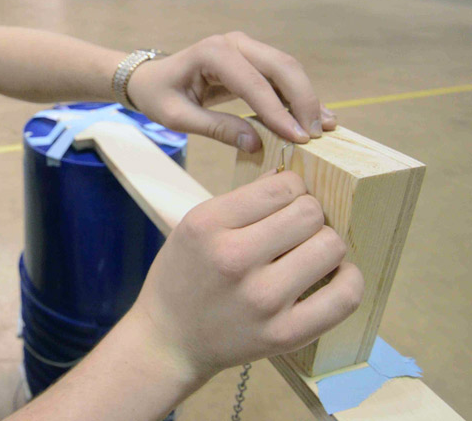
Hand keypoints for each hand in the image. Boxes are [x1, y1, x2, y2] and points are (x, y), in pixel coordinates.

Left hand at [125, 32, 336, 151]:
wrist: (151, 79)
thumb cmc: (159, 96)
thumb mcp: (178, 118)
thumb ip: (216, 128)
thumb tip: (256, 143)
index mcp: (212, 53)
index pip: (253, 83)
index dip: (278, 111)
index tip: (298, 138)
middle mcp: (234, 43)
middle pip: (280, 67)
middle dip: (303, 100)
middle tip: (315, 135)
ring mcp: (246, 47)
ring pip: (287, 69)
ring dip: (307, 97)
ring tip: (324, 129)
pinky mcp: (253, 58)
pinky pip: (281, 75)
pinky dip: (299, 96)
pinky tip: (317, 116)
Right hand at [131, 171, 363, 381]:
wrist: (170, 340)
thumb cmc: (183, 276)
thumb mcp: (194, 225)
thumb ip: (242, 201)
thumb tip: (294, 178)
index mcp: (208, 225)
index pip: (282, 187)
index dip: (292, 188)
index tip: (286, 201)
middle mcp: (234, 259)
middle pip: (310, 213)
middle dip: (309, 214)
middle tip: (296, 228)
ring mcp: (262, 299)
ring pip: (331, 247)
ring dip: (326, 244)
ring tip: (309, 251)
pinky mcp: (285, 334)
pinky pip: (344, 296)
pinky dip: (349, 279)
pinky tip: (334, 275)